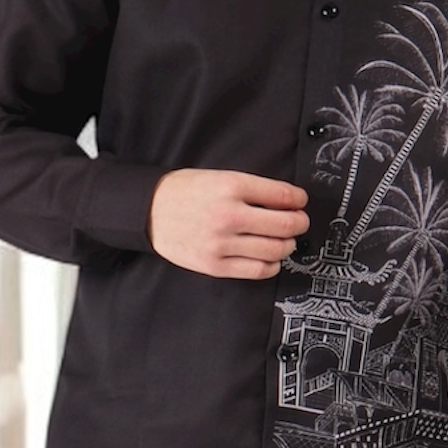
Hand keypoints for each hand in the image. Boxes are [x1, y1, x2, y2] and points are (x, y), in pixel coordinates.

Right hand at [148, 169, 309, 278]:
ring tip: (284, 240)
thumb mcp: (218, 177)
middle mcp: (228, 215)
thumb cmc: (184, 192)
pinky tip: (270, 257)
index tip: (300, 202)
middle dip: (299, 223)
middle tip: (299, 221)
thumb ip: (252, 188)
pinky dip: (272, 265)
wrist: (148, 210)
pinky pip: (258, 270)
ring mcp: (221, 243)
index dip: (299, 200)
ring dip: (288, 245)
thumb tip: (288, 201)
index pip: (283, 195)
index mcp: (230, 187)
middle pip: (285, 225)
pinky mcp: (215, 265)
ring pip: (275, 249)